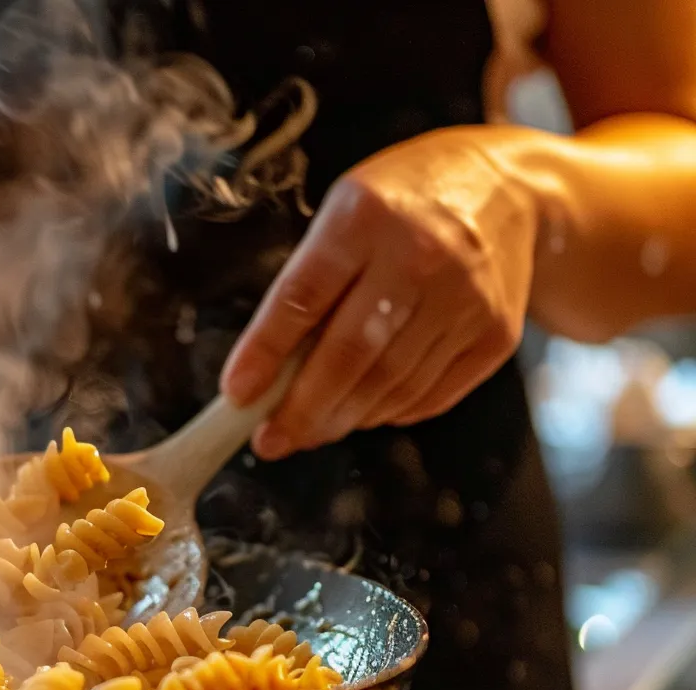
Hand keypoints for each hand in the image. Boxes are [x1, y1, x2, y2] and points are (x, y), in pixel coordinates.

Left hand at [220, 127, 537, 459]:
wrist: (511, 190)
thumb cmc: (405, 204)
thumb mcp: (345, 212)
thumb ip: (308, 282)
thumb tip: (268, 369)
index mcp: (366, 216)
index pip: (304, 296)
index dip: (266, 352)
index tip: (237, 394)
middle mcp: (422, 256)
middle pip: (350, 354)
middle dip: (301, 409)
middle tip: (270, 439)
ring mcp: (466, 299)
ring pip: (389, 386)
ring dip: (339, 419)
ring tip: (306, 431)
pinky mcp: (495, 335)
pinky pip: (427, 396)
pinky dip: (385, 413)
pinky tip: (361, 412)